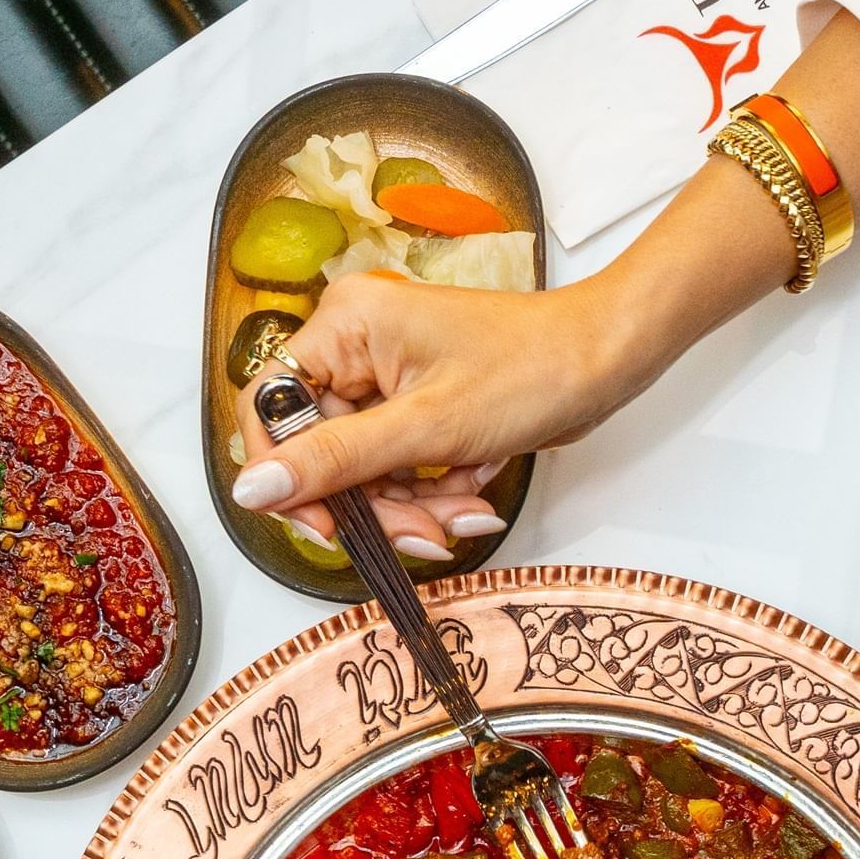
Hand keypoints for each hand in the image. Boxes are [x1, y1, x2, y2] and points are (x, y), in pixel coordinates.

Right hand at [230, 271, 639, 557]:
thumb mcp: (427, 428)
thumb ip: (335, 461)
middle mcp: (357, 348)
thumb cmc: (531, 370)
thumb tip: (252, 489)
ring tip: (463, 513)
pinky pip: (402, 469)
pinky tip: (475, 496)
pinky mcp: (421, 408)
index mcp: (344, 327)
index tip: (325, 524)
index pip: (272, 410)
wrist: (607, 361)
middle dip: (375, 503)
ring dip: (413, 507)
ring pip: (366, 472)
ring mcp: (390, 380)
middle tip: (423, 531)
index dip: (289, 475)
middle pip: (324, 452)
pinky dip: (436, 494)